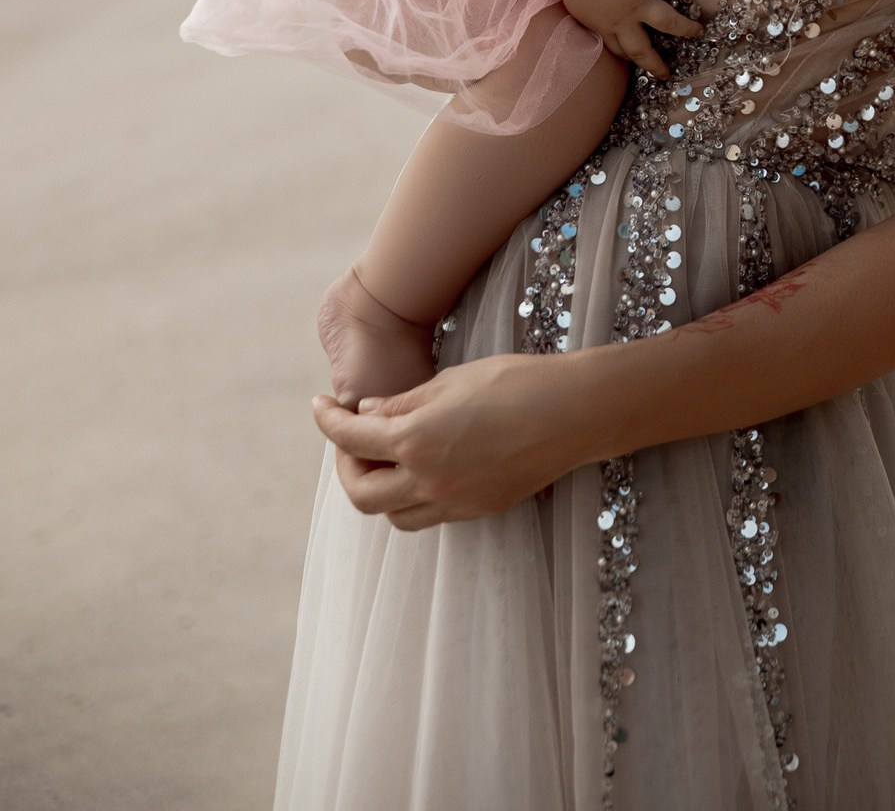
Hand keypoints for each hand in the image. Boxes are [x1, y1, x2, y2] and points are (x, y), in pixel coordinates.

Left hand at [312, 351, 586, 528]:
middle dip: (347, 466)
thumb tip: (366, 415)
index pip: (350, 439)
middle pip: (361, 495)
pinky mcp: (477, 511)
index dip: (327, 420)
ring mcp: (454, 502)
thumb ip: (402, 403)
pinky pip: (427, 515)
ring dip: (378, 488)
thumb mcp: (450, 381)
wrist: (573, 413)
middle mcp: (429, 481)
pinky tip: (421, 467)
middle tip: (352, 438)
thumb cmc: (514, 383)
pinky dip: (410, 497)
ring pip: (393, 514)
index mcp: (416, 441)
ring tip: (386, 455)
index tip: (320, 405)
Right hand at [557, 0, 698, 75]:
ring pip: (620, 51)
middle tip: (665, 74)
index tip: (698, 32)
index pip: (670, 23)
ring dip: (632, 59)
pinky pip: (603, 41)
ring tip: (638, 62)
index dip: (686, 28)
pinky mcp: (587, 22)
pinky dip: (613, 47)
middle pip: (642, 51)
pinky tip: (615, 44)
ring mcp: (603, 25)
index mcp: (641, 6)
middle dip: (655, 65)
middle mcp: (624, 22)